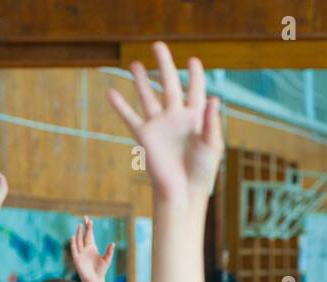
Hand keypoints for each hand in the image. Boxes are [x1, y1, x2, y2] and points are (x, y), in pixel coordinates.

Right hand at [69, 215, 114, 281]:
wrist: (95, 280)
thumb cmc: (101, 271)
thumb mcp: (107, 260)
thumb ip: (109, 252)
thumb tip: (113, 243)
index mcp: (92, 248)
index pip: (90, 235)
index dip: (90, 228)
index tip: (90, 220)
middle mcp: (85, 249)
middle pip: (84, 235)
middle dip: (84, 227)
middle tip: (85, 218)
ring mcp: (80, 253)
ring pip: (79, 241)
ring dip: (79, 233)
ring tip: (80, 225)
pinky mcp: (76, 259)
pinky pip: (74, 249)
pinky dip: (73, 243)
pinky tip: (73, 236)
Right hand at [107, 41, 223, 203]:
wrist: (182, 192)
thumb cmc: (202, 171)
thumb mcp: (212, 145)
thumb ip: (212, 122)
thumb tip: (215, 99)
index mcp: (195, 117)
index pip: (195, 90)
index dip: (195, 75)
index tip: (193, 61)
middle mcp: (176, 117)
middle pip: (169, 84)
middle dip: (165, 65)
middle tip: (158, 45)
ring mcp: (159, 125)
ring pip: (148, 96)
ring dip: (142, 81)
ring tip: (135, 64)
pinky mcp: (144, 136)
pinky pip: (130, 117)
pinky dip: (120, 105)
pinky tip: (111, 92)